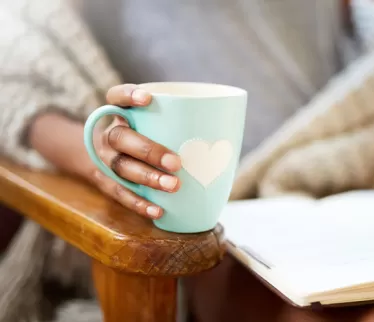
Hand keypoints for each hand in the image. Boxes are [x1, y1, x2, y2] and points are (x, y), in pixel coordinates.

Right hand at [89, 84, 181, 218]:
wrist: (118, 162)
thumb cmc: (154, 140)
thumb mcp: (162, 127)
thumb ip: (184, 126)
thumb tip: (230, 134)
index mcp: (122, 114)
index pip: (116, 97)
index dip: (128, 95)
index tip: (148, 99)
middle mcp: (109, 134)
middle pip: (120, 137)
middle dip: (149, 150)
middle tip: (176, 162)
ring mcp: (104, 159)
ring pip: (120, 167)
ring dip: (147, 178)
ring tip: (173, 185)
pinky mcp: (105, 182)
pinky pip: (118, 193)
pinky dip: (138, 203)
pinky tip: (158, 210)